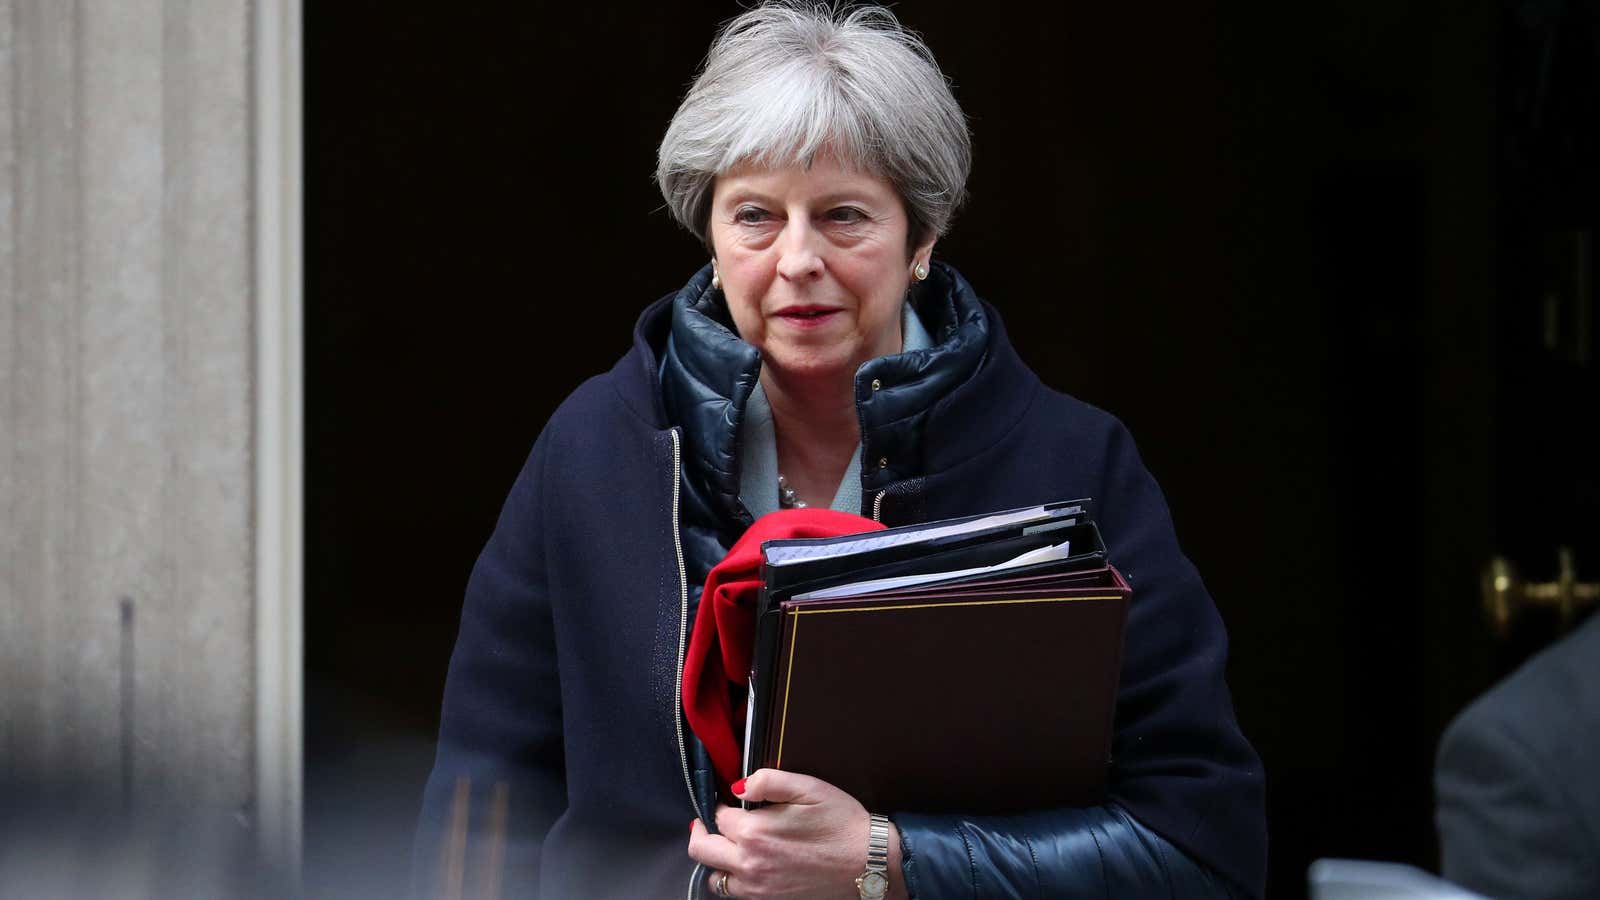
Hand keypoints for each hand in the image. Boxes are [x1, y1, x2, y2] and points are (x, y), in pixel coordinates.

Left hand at [686, 769, 903, 898]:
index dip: (722, 805)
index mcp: (754, 832)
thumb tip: (739, 785)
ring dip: (717, 861)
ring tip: (730, 847)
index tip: (731, 802)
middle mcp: (749, 864)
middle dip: (701, 832)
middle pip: (701, 850)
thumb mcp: (809, 788)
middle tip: (707, 822)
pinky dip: (733, 881)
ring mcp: (757, 889)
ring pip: (715, 878)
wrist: (870, 864)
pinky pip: (735, 895)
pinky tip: (748, 867)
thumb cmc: (842, 824)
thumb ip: (769, 780)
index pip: (717, 816)